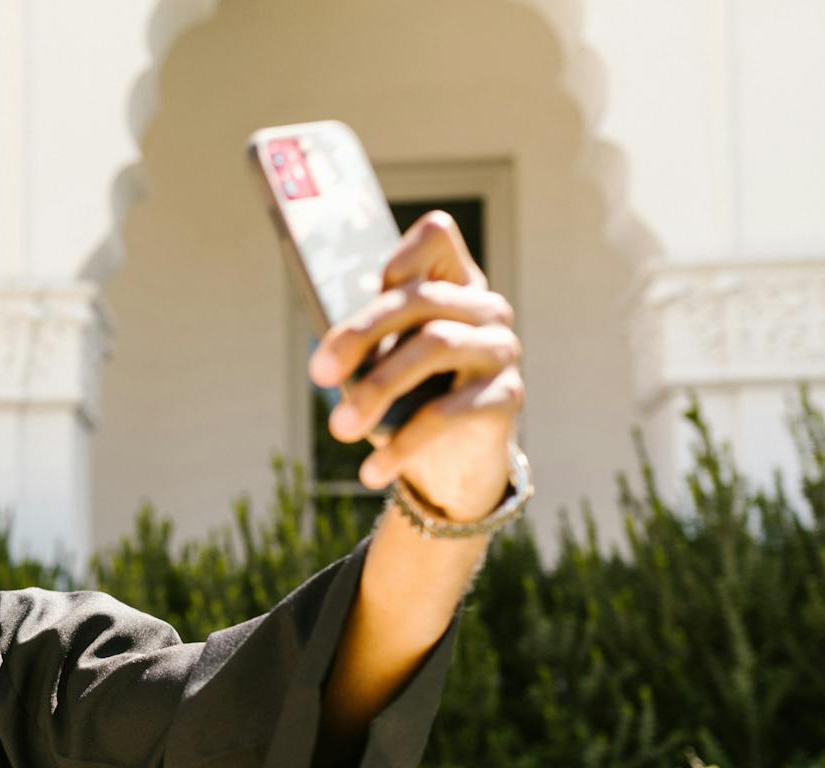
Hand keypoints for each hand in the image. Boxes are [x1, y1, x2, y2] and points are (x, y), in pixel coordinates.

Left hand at [308, 210, 524, 520]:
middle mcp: (483, 309)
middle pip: (420, 299)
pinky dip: (403, 444)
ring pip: (434, 347)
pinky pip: (447, 413)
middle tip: (318, 374)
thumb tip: (323, 355)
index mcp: (450, 286)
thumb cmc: (405, 401)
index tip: (370, 282)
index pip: (436, 238)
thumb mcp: (379, 364)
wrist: (449, 466)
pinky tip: (372, 471)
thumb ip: (361, 342)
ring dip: (378, 388)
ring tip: (340, 428)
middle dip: (361, 334)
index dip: (402, 253)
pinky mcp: (505, 397)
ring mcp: (499, 350)